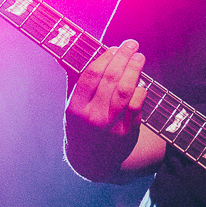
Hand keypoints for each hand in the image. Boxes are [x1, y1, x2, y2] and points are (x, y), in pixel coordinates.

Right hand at [64, 39, 147, 176]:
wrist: (91, 161)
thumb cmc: (81, 125)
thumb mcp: (72, 105)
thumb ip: (73, 78)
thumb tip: (63, 50)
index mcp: (76, 108)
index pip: (90, 76)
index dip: (104, 59)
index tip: (113, 47)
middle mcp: (92, 117)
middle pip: (110, 80)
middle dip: (123, 58)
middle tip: (132, 45)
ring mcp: (110, 126)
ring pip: (125, 92)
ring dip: (135, 71)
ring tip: (140, 58)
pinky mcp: (127, 133)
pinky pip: (137, 106)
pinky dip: (141, 91)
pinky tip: (142, 81)